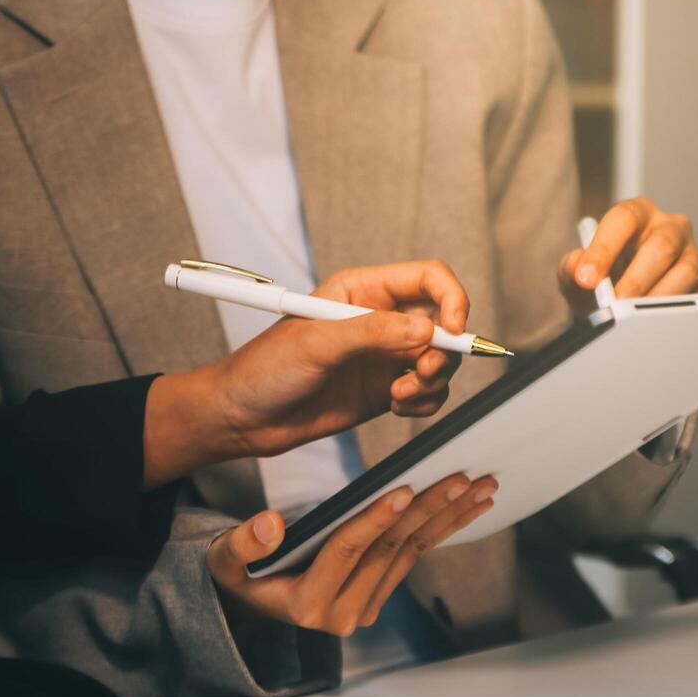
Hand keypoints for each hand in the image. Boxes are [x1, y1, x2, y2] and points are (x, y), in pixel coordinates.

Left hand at [143, 260, 469, 487]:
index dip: (451, 300)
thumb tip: (425, 331)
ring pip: (441, 361)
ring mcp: (385, 356)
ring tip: (400, 396)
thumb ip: (371, 333)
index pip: (428, 279)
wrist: (244, 417)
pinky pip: (429, 392)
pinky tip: (397, 407)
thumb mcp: (316, 343)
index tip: (452, 332)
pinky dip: (425, 402)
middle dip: (444, 351)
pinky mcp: (386, 389)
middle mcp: (381, 320)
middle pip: (444, 323)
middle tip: (422, 374)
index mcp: (364, 290)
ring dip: (433, 382)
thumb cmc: (265, 369)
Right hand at [208, 474, 498, 635]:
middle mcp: (342, 615)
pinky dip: (443, 527)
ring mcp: (366, 608)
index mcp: (306, 606)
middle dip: (428, 510)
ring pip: (411, 552)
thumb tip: (271, 523)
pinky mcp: (380, 596)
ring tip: (479, 485)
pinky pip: (416, 555)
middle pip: (389, 550)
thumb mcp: (225, 559)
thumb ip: (244, 544)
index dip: (374, 519)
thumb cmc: (239, 572)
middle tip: (461, 477)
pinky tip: (469, 504)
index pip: (345, 552)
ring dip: (447, 516)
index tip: (404, 488)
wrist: (252, 602)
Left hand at [558, 196, 697, 307]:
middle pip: (662, 245)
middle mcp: (668, 227)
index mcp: (636, 214)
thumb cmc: (602, 279)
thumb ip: (571, 268)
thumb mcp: (578, 273)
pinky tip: (657, 323)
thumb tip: (579, 270)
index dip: (605, 248)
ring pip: (686, 270)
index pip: (623, 219)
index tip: (587, 279)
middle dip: (635, 280)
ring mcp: (692, 252)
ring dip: (658, 298)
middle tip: (615, 306)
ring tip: (634, 319)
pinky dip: (679, 312)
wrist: (620, 304)